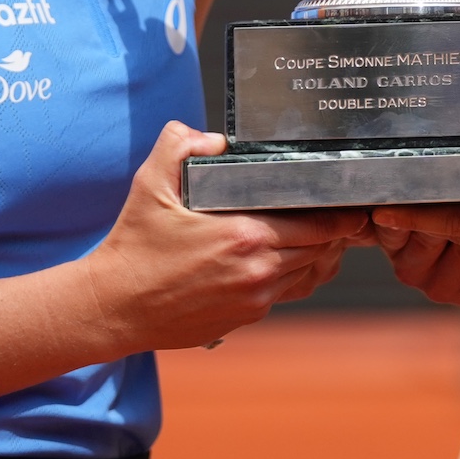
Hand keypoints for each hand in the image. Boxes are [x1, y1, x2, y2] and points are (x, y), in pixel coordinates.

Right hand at [74, 122, 365, 350]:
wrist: (114, 307)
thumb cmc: (133, 247)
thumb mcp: (151, 184)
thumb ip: (181, 145)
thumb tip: (215, 139)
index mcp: (245, 236)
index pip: (319, 223)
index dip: (337, 211)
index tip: (345, 199)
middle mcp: (257, 271)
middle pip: (320, 249)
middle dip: (329, 231)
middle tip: (332, 211)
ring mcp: (254, 300)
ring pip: (306, 273)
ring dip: (310, 254)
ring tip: (310, 233)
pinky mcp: (244, 319)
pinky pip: (283, 293)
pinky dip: (288, 276)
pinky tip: (278, 258)